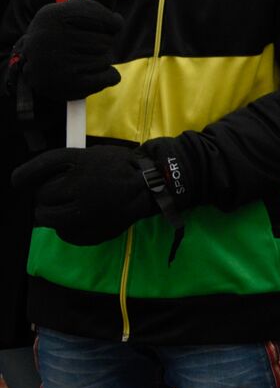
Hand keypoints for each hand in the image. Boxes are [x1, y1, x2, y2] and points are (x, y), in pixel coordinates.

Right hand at [12, 0, 121, 100]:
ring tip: (82, 60)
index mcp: (52, 16)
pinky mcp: (68, 84)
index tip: (112, 25)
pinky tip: (91, 74)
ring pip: (106, 58)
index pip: (103, 16)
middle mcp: (51, 38)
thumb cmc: (61, 36)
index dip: (112, 22)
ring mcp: (58, 62)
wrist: (34, 69)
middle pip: (106, 40)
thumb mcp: (72, 15)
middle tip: (87, 46)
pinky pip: (111, 77)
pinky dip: (108, 76)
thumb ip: (95, 4)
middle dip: (104, 43)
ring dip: (102, 60)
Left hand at [15, 145, 160, 245]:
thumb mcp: (96, 154)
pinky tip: (75, 222)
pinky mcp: (92, 227)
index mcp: (82, 162)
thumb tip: (41, 180)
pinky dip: (65, 229)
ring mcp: (86, 208)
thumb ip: (70, 165)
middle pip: (43, 194)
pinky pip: (65, 232)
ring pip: (49, 217)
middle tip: (52, 197)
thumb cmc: (123, 167)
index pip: (42, 166)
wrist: (153, 186)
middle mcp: (80, 184)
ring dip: (49, 214)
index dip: (25, 174)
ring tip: (59, 211)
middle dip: (44, 197)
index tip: (17, 181)